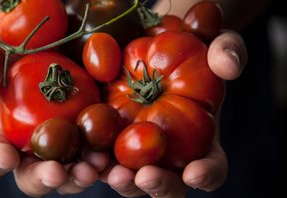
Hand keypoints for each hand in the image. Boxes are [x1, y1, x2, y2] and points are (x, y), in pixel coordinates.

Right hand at [0, 37, 109, 196]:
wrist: (46, 37)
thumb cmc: (11, 48)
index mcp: (3, 133)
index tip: (5, 157)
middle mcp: (34, 145)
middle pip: (36, 174)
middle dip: (45, 177)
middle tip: (57, 173)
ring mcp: (65, 141)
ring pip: (70, 170)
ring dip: (80, 175)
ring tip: (92, 168)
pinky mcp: (92, 131)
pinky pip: (99, 151)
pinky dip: (107, 161)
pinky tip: (115, 159)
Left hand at [105, 31, 246, 197]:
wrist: (155, 51)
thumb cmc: (190, 53)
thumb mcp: (213, 44)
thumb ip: (226, 51)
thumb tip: (228, 64)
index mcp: (201, 142)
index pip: (211, 167)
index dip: (206, 174)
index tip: (195, 172)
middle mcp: (170, 155)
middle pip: (169, 185)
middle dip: (158, 185)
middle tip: (144, 176)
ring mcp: (139, 152)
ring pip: (132, 179)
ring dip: (123, 180)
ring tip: (111, 171)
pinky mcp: (110, 142)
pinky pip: (102, 159)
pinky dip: (95, 161)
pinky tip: (87, 153)